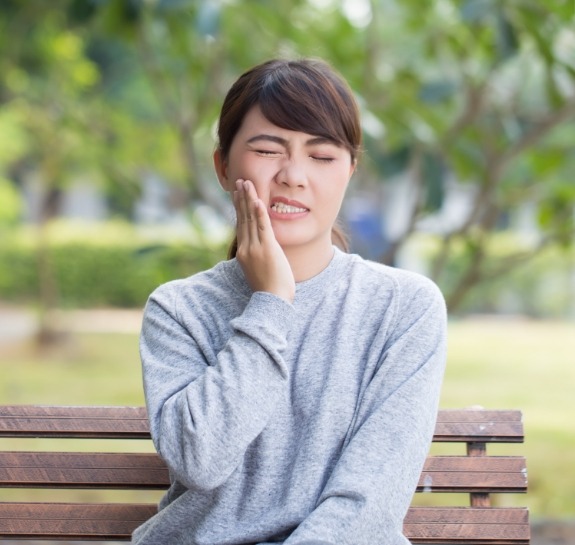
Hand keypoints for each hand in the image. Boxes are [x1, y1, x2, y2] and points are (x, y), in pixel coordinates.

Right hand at [233, 179, 294, 302]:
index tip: (238, 194)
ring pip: (251, 219)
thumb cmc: (269, 290)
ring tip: (247, 184)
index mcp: (243, 252)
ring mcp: (255, 248)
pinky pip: (263, 227)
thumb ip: (256, 257)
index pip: (240, 225)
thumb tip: (259, 250)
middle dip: (241, 198)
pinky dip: (260, 213)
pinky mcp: (267, 249)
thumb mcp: (258, 270)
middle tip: (240, 182)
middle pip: (243, 218)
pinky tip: (258, 200)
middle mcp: (246, 248)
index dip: (239, 208)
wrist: (272, 301)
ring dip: (249, 199)